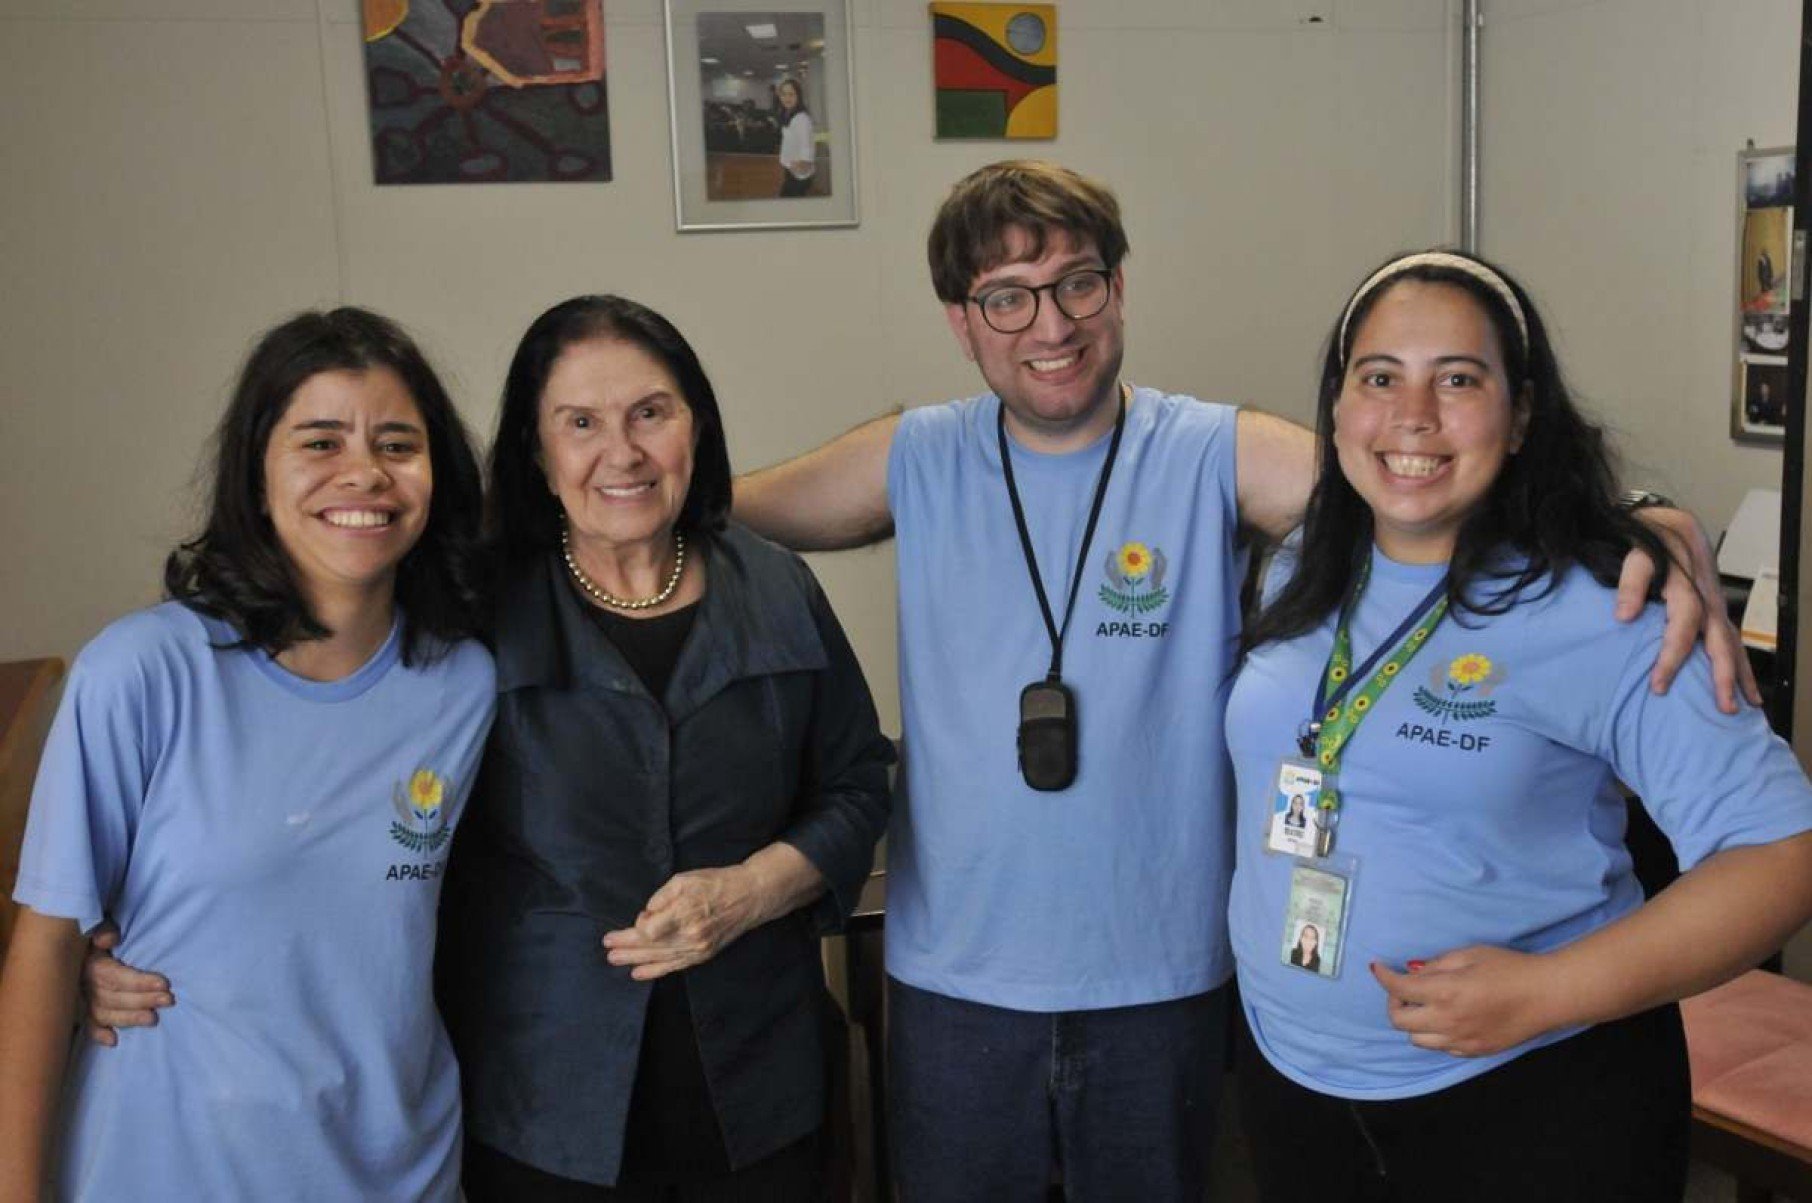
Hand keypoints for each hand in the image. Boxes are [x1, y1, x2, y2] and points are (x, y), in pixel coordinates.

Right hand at [81, 922, 172, 1046]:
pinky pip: (88, 1025)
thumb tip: (108, 939)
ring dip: (129, 1018)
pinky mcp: (84, 1009)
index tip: (164, 984)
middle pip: (113, 997)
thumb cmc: (101, 932)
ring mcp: (84, 999)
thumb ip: (105, 929)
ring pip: (105, 1013)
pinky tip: (113, 1041)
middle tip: (168, 1000)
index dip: (140, 982)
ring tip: (153, 1019)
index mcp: (91, 964)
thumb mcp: (102, 924)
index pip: (116, 977)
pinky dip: (98, 1034)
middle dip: (142, 1000)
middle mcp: (85, 984)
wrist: (80, 941)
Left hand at [602, 867, 764, 981]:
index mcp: (685, 913)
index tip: (639, 918)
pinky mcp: (702, 956)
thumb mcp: (685, 879)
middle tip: (607, 946)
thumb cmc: (716, 883)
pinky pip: (674, 966)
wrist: (749, 897)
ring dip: (634, 960)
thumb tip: (645, 915)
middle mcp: (691, 935)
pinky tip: (637, 973)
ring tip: (614, 959)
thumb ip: (661, 897)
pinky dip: (654, 971)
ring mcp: (697, 949)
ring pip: (659, 958)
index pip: (650, 930)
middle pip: (650, 946)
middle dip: (626, 947)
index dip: (638, 926)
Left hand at [1370, 946, 1560, 1057]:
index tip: (1378, 968)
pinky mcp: (1475, 1052)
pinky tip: (1448, 1020)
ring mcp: (1461, 1042)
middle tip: (1406, 991)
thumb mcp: (1470, 954)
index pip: (1398, 989)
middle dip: (1395, 1004)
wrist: (1547, 996)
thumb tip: (1413, 972)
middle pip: (1399, 1022)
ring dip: (1414, 1023)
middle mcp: (1447, 1022)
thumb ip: (1437, 965)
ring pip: (1417, 1040)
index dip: (1383, 976)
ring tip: (1427, 1006)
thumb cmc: (1510, 968)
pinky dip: (1435, 1035)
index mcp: (1444, 993)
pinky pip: (1441, 1048)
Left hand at [1617, 507, 1759, 713]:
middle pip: (1720, 641)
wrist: (1669, 522)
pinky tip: (1748, 688)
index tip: (1658, 686)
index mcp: (1686, 586)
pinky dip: (1742, 664)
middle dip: (1722, 676)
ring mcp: (1716, 604)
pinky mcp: (1716, 608)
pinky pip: (1733, 639)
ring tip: (1746, 707)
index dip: (1671, 657)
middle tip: (1723, 708)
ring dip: (1740, 675)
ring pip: (1733, 643)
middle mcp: (1708, 598)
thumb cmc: (1647, 539)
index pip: (1682, 628)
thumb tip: (1623, 617)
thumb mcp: (1636, 551)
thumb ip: (1631, 581)